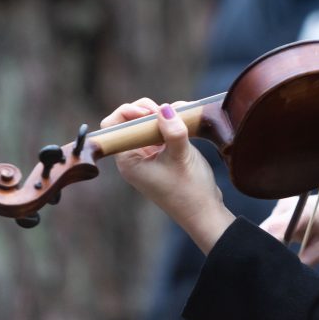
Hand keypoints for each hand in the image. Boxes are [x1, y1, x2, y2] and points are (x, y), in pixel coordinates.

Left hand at [104, 98, 234, 253]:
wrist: (204, 212)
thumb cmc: (189, 191)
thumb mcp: (181, 157)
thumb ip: (172, 131)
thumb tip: (165, 108)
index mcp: (129, 160)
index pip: (114, 127)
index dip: (127, 112)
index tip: (149, 112)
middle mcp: (136, 157)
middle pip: (130, 121)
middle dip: (148, 111)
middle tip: (167, 113)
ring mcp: (151, 155)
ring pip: (149, 124)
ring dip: (163, 116)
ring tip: (181, 115)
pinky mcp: (165, 154)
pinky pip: (163, 132)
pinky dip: (173, 123)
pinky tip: (186, 119)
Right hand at [260, 191, 318, 265]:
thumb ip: (307, 262)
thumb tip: (285, 275)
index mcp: (302, 213)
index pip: (272, 230)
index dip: (262, 248)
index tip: (261, 267)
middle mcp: (288, 205)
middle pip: (264, 231)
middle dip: (265, 251)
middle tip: (270, 271)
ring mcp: (283, 205)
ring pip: (265, 231)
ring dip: (270, 246)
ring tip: (280, 260)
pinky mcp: (282, 209)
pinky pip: (271, 228)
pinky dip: (274, 240)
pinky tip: (283, 250)